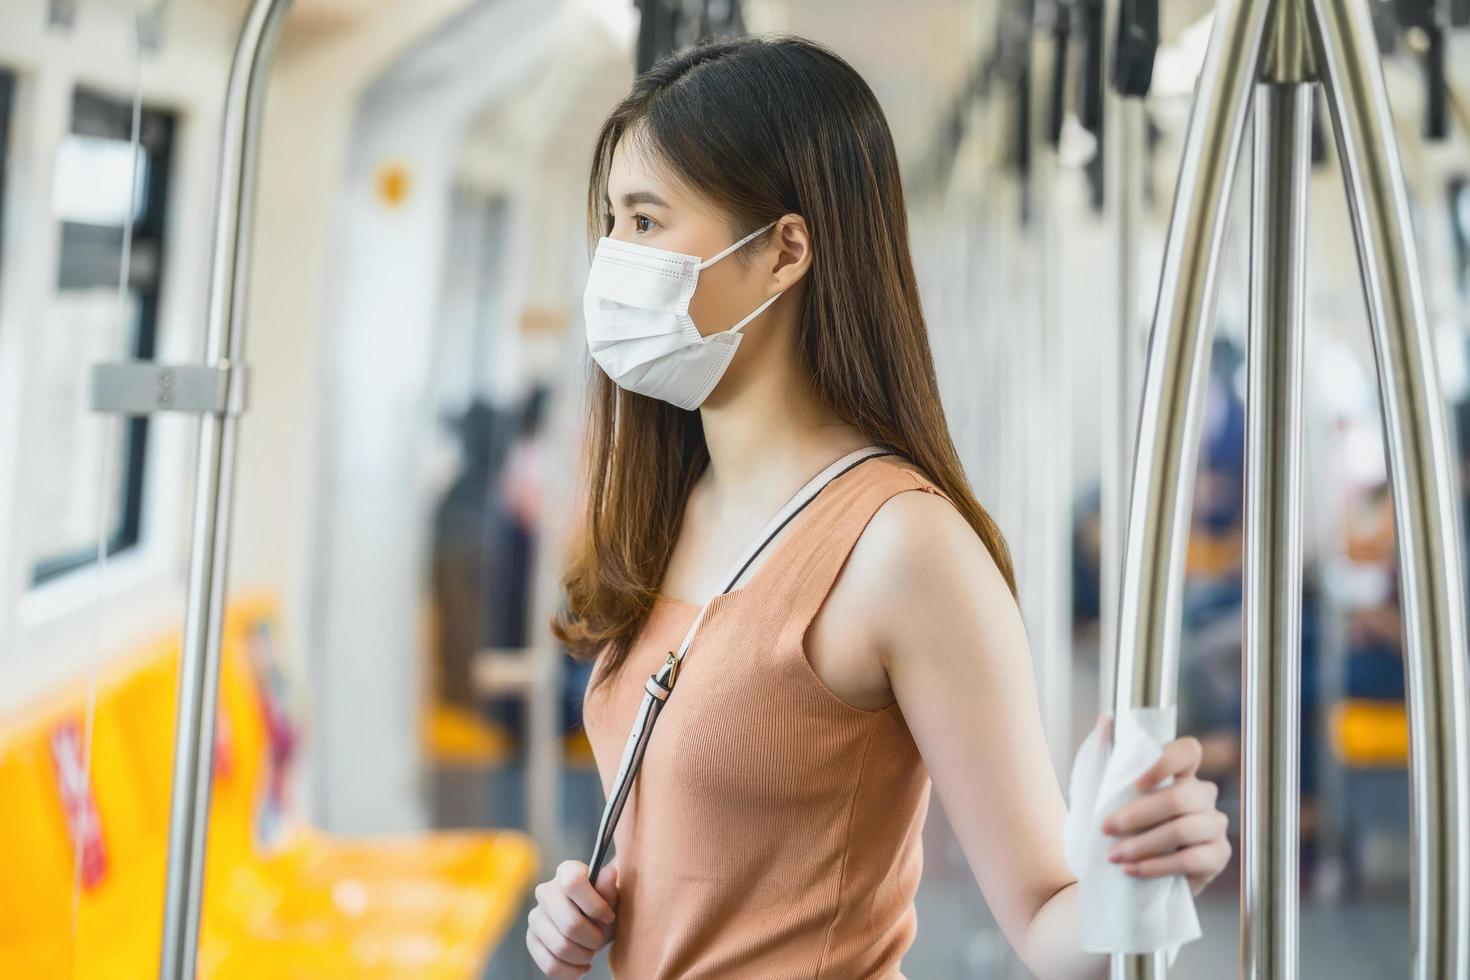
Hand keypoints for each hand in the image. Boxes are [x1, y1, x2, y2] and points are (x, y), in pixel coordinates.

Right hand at [526, 859, 618, 976]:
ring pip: (560, 947)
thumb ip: (609, 889)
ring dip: (583, 956)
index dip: (594, 904)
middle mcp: (546, 891)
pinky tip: (582, 966)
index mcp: (567, 872)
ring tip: (591, 952)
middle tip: (601, 939)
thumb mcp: (612, 898)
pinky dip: (570, 971)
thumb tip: (610, 873)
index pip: (573, 883)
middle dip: (592, 938)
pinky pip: (549, 965)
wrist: (593, 925)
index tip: (609, 917)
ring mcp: (535, 916)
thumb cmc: (604, 907)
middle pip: (569, 923)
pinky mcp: (531, 939)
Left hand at [1100, 735, 1230, 895]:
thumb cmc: (1117, 830)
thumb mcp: (1102, 794)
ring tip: (1114, 855)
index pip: (1188, 751)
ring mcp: (1213, 825)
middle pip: (1181, 796)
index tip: (1136, 783)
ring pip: (1184, 829)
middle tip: (1106, 828)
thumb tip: (1105, 719)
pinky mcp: (1217, 856)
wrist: (1123, 877)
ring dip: (1143, 844)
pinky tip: (1132, 870)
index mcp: (1179, 774)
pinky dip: (1157, 866)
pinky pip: (1192, 859)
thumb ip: (1105, 757)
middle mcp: (1201, 795)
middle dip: (1138, 814)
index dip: (1167, 762)